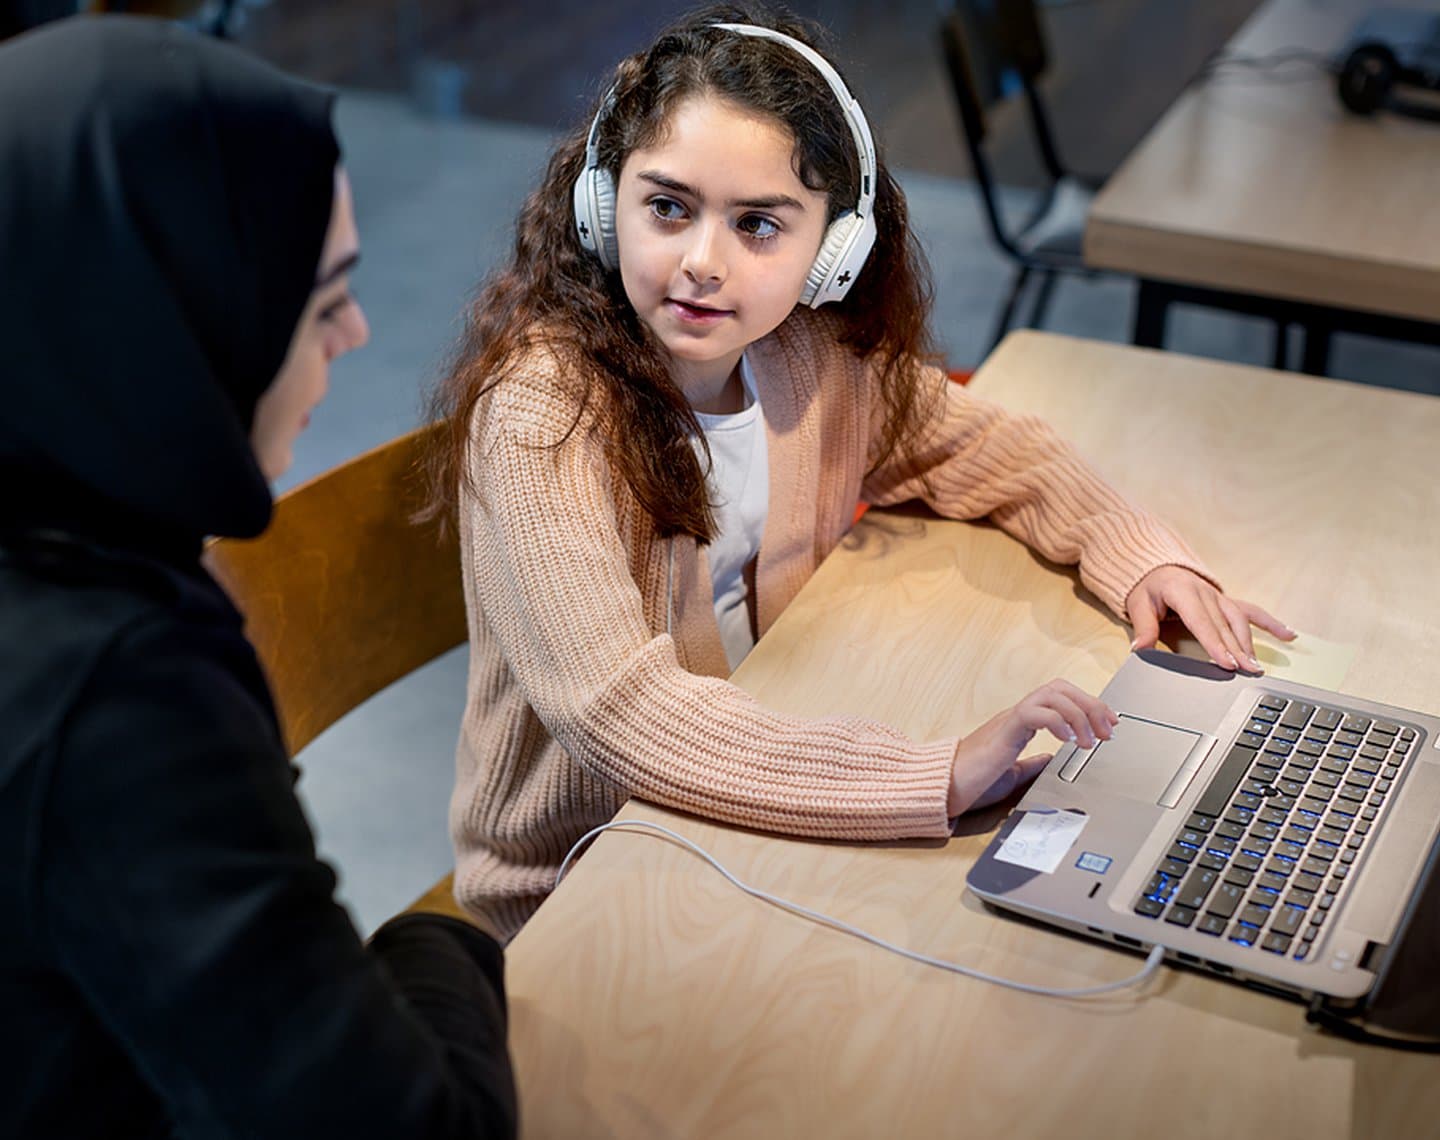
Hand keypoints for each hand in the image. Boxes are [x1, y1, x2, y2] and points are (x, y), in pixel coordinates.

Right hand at [947, 679, 1116, 816]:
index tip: (1109, 723)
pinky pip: (1034, 713)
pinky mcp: (1004, 731)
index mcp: (1021, 723)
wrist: (946, 786)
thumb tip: (1050, 759)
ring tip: (1089, 739)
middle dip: (1091, 705)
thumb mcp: (1012, 774)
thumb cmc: (973, 781)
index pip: (1060, 698)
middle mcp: (1017, 715)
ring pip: (1051, 694)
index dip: (1089, 706)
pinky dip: (1057, 721)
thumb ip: (1032, 764)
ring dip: (1079, 714)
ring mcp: (1010, 720)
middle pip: (1060, 688)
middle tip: (1108, 729)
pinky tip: (1067, 739)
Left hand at [1126, 566, 1293, 672]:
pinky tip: (1289, 635)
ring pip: (1239, 621)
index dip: (1215, 644)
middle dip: (1237, 649)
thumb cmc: (1148, 587)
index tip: (1227, 663)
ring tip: (1257, 665)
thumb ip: (1143, 626)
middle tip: (1247, 671)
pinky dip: (1271, 623)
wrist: (1157, 567)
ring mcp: (1219, 596)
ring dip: (1249, 643)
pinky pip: (1252, 611)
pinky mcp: (1227, 601)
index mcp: (1183, 591)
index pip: (1202, 622)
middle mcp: (1206, 593)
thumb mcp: (1138, 604)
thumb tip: (1140, 648)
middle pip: (1224, 625)